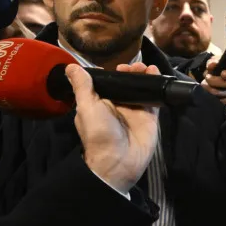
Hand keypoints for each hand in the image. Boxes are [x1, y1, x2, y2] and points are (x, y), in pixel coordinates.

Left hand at [68, 63, 159, 193]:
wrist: (119, 160)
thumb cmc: (99, 134)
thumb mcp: (86, 108)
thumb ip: (82, 87)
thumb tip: (70, 66)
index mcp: (99, 104)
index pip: (106, 83)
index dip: (112, 72)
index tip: (117, 65)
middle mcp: (117, 105)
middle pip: (125, 83)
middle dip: (129, 71)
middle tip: (133, 67)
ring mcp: (135, 110)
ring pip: (140, 88)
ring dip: (142, 75)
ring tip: (145, 68)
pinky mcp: (150, 116)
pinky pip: (154, 97)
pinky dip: (155, 84)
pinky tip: (156, 73)